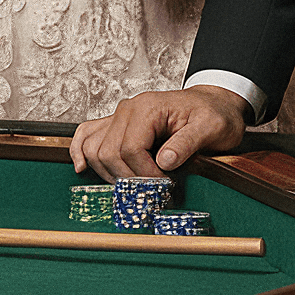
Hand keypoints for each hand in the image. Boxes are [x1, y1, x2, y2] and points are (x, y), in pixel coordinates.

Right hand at [70, 85, 247, 177]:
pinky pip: (87, 134)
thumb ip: (187, 143)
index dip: (143, 173)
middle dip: (127, 177)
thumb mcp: (211, 128)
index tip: (162, 186)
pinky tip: (82, 167)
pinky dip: (81, 151)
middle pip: (108, 151)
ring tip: (130, 186)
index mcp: (148, 108)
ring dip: (108, 172)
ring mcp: (118, 116)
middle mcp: (127, 109)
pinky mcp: (117, 124)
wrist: (213, 103)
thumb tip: (164, 162)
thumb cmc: (213, 114)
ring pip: (94, 148)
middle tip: (148, 191)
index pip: (130, 148)